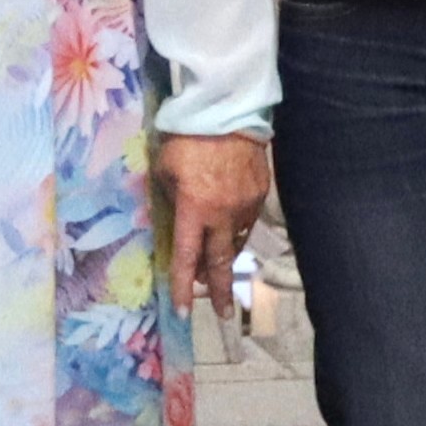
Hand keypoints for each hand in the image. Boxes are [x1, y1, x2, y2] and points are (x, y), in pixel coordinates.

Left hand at [156, 132, 270, 317]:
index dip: (183, 287)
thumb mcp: (164, 169)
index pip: (187, 259)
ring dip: (224, 258)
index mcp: (194, 211)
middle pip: (221, 263)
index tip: (183, 311)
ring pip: (234, 243)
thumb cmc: (187, 139)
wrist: (228, 112)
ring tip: (217, 270)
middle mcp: (222, 216)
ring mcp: (245, 207)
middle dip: (219, 291)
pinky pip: (246, 222)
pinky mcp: (260, 195)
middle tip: (220, 313)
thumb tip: (175, 216)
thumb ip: (170, 197)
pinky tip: (228, 231)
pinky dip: (235, 232)